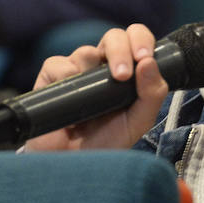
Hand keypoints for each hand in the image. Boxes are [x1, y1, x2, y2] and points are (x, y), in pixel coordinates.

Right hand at [22, 24, 169, 151]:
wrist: (73, 165)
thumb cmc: (106, 142)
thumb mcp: (138, 122)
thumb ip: (151, 94)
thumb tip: (148, 63)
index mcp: (127, 70)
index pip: (137, 39)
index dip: (142, 40)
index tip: (144, 58)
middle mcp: (102, 66)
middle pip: (114, 37)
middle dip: (121, 50)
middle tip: (122, 75)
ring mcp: (76, 70)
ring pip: (86, 50)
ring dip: (93, 68)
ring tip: (93, 96)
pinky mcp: (51, 78)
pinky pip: (58, 63)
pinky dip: (65, 75)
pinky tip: (69, 97)